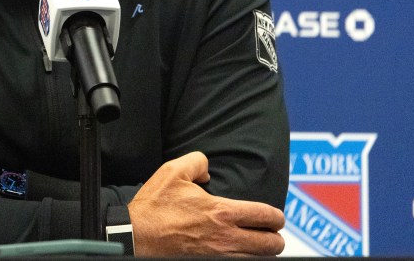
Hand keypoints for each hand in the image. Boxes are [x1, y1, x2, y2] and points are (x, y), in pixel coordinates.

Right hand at [128, 152, 284, 256]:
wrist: (136, 236)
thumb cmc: (154, 206)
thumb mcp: (172, 172)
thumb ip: (197, 162)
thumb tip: (208, 169)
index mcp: (221, 212)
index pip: (267, 217)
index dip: (277, 217)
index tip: (274, 217)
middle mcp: (226, 238)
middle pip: (272, 245)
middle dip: (275, 239)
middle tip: (269, 234)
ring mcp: (219, 257)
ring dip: (261, 254)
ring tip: (257, 248)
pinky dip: (244, 260)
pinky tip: (240, 255)